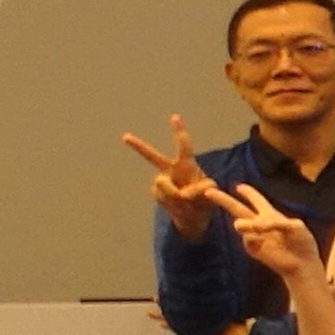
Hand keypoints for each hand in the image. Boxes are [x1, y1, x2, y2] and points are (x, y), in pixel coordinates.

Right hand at [123, 117, 227, 233]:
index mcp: (186, 165)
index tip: (174, 116)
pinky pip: (163, 197)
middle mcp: (170, 170)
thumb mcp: (210, 194)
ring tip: (186, 202)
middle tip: (124, 136)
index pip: (183, 145)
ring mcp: (161, 181)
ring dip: (177, 195)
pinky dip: (173, 203)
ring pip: (165, 186)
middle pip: (153, 156)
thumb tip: (182, 193)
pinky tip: (178, 205)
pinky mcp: (156, 193)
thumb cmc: (204, 200)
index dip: (179, 131)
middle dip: (138, 146)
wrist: (194, 218)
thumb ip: (200, 190)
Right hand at [221, 176, 320, 287]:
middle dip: (224, 200)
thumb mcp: (295, 226)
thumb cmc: (302, 243)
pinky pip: (247, 238)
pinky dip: (256, 237)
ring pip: (240, 223)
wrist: (302, 263)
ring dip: (248, 224)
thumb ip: (275, 222)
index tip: (239, 186)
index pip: (258, 201)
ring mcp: (254, 235)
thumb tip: (254, 225)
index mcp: (271, 215)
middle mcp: (260, 224)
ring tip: (261, 227)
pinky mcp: (252, 248)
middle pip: (238, 209)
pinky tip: (266, 244)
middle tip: (208, 190)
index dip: (249, 193)